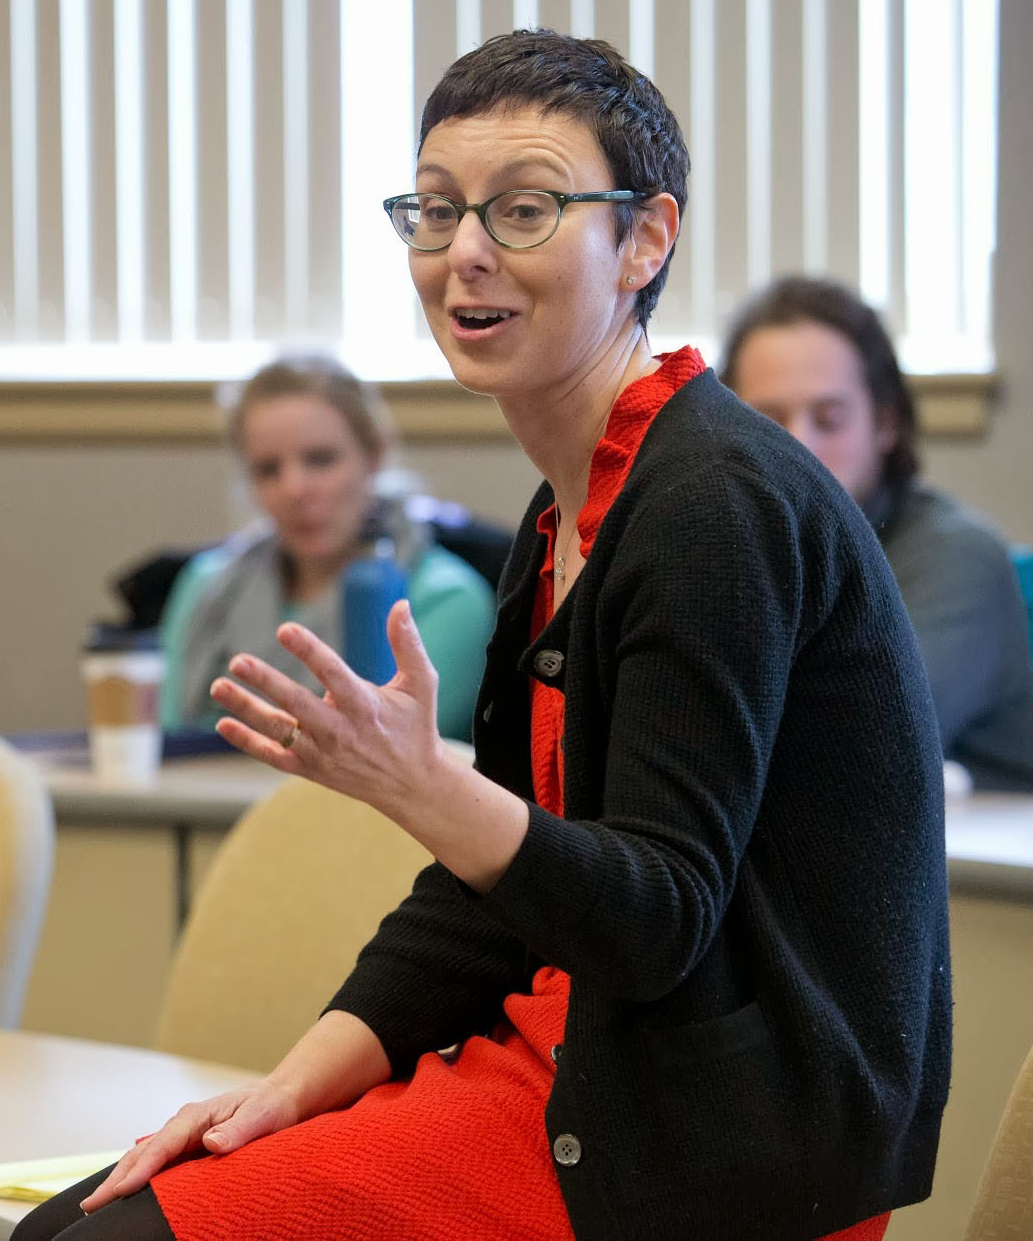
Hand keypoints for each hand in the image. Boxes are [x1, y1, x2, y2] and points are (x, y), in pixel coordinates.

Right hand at [80, 1079, 299, 1212]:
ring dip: (121, 1179)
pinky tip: (127, 1193)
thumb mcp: (261, 1115)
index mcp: (197, 1115)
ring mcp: (184, 1137)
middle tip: (91, 1205)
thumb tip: (212, 1141)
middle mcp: (185, 1125)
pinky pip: (157, 1164)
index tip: (121, 1191)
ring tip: (98, 1203)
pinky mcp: (188, 1148)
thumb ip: (238, 1129)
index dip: (141, 1169)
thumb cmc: (271, 1105)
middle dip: (116, 1178)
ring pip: (145, 1158)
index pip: (163, 1145)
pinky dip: (137, 1178)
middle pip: (143, 1152)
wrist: (281, 1098)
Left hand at [210, 599, 443, 817]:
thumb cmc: (415, 727)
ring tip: (219, 686)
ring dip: (246, 708)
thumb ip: (408, 645)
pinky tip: (224, 723)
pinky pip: (272, 755)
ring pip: (277, 729)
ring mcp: (322, 752)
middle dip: (266, 681)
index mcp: (366, 706)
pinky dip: (247, 742)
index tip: (285, 629)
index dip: (308, 650)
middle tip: (238, 660)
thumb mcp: (421, 684)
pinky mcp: (310, 769)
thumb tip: (400, 605)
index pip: (333, 673)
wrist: (410, 784)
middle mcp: (340, 730)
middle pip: (296, 703)